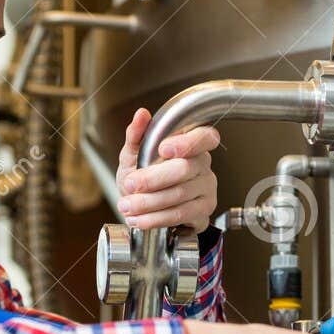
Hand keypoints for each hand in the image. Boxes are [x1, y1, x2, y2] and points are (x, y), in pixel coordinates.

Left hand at [116, 107, 220, 232]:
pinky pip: (179, 215)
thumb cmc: (143, 175)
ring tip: (127, 205)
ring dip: (149, 203)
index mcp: (192, 144)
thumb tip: (141, 115)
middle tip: (130, 184)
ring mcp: (206, 189)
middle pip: (185, 169)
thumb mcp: (133, 154)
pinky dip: (155, 219)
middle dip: (153, 179)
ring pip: (179, 196)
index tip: (163, 149)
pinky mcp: (202, 212)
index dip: (187, 142)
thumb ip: (136, 135)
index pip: (205, 137)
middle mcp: (203, 165)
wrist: (144, 205)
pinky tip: (138, 219)